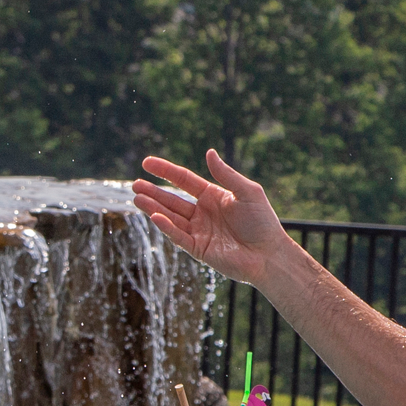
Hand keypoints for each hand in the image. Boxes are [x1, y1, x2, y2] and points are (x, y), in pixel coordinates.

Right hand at [133, 151, 292, 281]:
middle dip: (153, 192)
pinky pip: (179, 236)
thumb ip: (226, 174)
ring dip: (154, 208)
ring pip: (170, 217)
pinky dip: (167, 226)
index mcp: (212, 196)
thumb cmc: (263, 222)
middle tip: (135, 184)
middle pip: (171, 199)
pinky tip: (155, 216)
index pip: (183, 180)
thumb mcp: (247, 191)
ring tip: (138, 198)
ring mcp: (199, 231)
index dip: (165, 171)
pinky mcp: (199, 249)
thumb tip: (209, 152)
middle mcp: (202, 213)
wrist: (269, 254)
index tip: (147, 163)